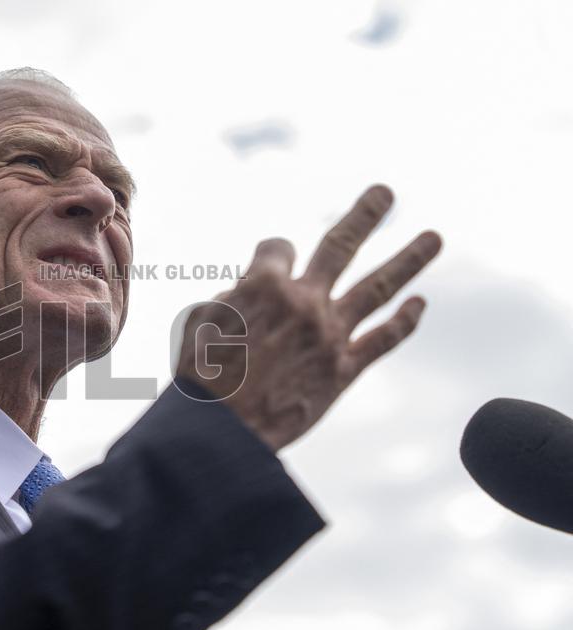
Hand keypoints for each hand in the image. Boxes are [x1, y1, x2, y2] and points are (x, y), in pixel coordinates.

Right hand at [176, 185, 441, 451]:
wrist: (219, 431)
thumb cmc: (200, 375)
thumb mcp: (201, 319)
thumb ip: (235, 295)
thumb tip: (254, 290)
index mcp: (265, 283)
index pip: (277, 247)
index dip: (270, 254)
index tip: (267, 264)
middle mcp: (304, 300)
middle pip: (341, 244)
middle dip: (365, 214)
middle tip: (387, 193)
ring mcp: (330, 333)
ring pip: (377, 285)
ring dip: (409, 259)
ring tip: (434, 236)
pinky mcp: (344, 368)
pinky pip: (384, 339)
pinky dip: (405, 320)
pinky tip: (421, 303)